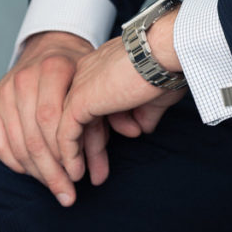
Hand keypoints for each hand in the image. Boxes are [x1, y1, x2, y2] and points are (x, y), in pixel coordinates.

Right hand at [0, 30, 91, 205]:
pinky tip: (35, 173)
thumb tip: (99, 178)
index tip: (79, 177)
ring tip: (56, 188)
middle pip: (34, 137)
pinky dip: (17, 164)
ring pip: (16, 144)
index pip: (52, 119)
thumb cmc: (79, 73)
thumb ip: (97, 131)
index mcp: (53, 67)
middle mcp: (25, 77)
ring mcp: (5, 89)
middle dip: (52, 172)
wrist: (53, 46)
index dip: (64, 154)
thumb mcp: (93, 92)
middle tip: (67, 194)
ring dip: (37, 173)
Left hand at [57, 12, 185, 200]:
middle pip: (78, 117)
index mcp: (102, 66)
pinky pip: (65, 134)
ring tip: (78, 181)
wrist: (163, 51)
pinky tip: (75, 173)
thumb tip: (141, 128)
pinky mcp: (78, 100)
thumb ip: (143, 111)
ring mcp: (79, 85)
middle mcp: (86, 73)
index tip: (112, 151)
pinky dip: (69, 155)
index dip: (103, 130)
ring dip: (73, 157)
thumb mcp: (154, 94)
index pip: (94, 103)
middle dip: (85, 148)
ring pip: (66, 127)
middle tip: (91, 176)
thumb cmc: (166, 66)